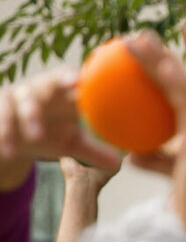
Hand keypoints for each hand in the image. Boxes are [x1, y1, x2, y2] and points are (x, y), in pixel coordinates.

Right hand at [0, 69, 120, 190]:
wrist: (12, 138)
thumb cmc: (49, 133)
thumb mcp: (71, 143)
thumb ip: (94, 151)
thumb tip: (118, 164)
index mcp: (62, 95)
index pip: (74, 80)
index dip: (85, 77)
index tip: (98, 78)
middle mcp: (41, 91)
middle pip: (50, 81)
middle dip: (60, 80)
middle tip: (74, 82)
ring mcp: (18, 98)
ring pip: (24, 102)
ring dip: (30, 117)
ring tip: (36, 137)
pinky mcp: (0, 110)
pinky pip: (2, 120)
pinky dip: (5, 134)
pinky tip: (9, 150)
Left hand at [126, 22, 185, 241]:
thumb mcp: (171, 175)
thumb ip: (154, 159)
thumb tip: (130, 152)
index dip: (180, 68)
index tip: (164, 48)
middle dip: (174, 51)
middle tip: (148, 33)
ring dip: (164, 59)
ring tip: (142, 38)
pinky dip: (178, 81)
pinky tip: (163, 64)